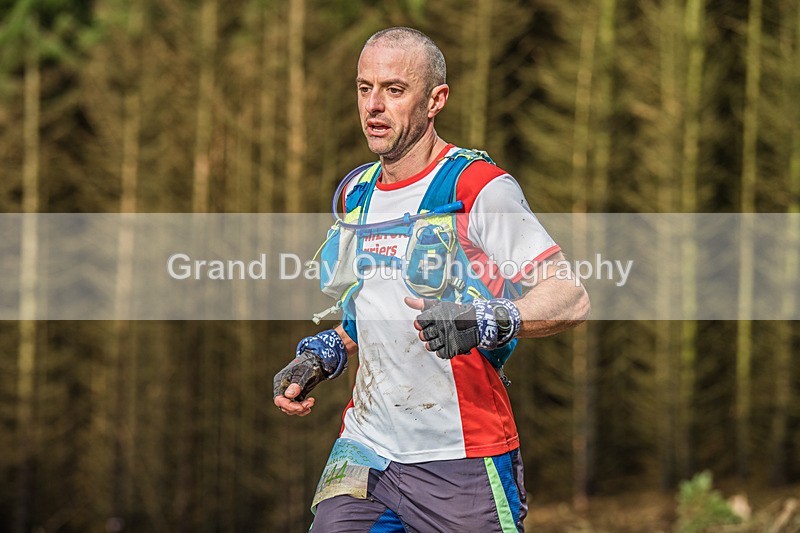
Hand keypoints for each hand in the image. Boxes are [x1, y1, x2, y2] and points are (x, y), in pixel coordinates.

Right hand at [273, 350, 325, 415]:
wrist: (316, 361)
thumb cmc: (308, 364)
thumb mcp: (303, 372)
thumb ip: (297, 383)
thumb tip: (288, 395)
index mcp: (280, 381)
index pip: (279, 399)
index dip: (288, 405)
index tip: (301, 407)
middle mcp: (283, 388)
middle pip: (284, 406)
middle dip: (296, 408)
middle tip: (310, 403)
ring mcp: (289, 392)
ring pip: (291, 408)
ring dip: (301, 408)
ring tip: (311, 402)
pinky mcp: (297, 395)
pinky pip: (296, 406)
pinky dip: (303, 408)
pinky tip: (310, 405)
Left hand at [404, 296, 520, 358]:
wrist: (477, 323)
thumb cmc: (455, 313)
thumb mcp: (439, 306)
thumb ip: (422, 303)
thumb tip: (406, 300)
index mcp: (436, 316)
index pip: (418, 322)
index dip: (421, 324)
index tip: (427, 323)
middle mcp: (440, 327)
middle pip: (423, 335)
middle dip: (427, 334)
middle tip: (436, 331)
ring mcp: (446, 339)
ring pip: (430, 346)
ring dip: (433, 343)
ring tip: (440, 338)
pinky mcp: (452, 349)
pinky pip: (439, 353)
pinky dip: (441, 350)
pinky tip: (446, 343)